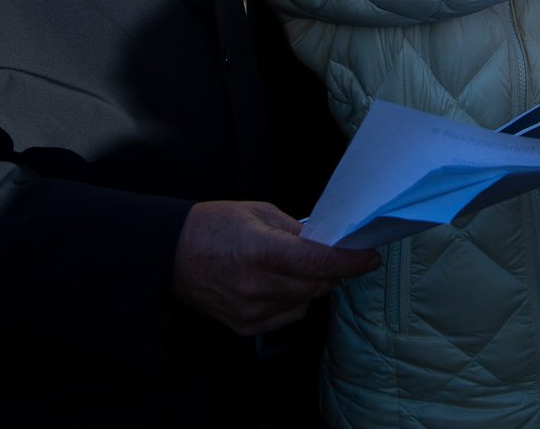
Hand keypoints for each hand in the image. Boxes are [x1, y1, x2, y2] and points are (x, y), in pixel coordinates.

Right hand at [172, 200, 379, 335]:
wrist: (170, 255)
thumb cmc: (213, 226)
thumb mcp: (257, 212)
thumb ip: (295, 230)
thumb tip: (326, 242)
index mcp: (261, 250)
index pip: (319, 262)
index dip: (351, 261)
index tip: (369, 257)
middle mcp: (258, 285)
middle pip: (318, 284)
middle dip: (333, 270)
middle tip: (333, 255)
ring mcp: (252, 310)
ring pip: (306, 301)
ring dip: (312, 284)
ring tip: (293, 266)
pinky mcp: (246, 327)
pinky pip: (289, 315)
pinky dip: (294, 300)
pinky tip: (278, 284)